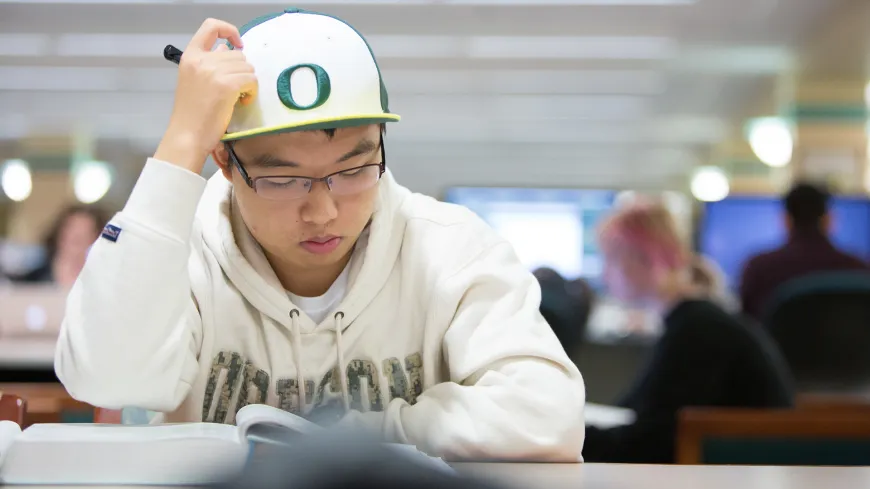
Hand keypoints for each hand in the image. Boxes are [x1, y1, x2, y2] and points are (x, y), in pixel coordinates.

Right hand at [154, 18, 257, 173]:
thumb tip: (227, 48)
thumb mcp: (195, 80)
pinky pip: (252, 80)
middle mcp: (201, 60)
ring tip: (237, 97)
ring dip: (247, 82)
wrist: (187, 135)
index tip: (237, 43)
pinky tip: (242, 102)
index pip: (210, 26)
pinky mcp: (227, 85)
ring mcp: (213, 71)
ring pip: (247, 67)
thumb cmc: (192, 113)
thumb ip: (209, 62)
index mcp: (190, 56)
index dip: (228, 30)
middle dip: (241, 71)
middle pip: (237, 54)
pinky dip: (251, 92)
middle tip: (235, 89)